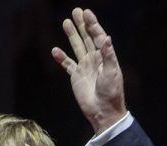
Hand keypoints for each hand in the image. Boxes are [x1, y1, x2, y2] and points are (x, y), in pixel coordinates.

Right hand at [52, 7, 126, 134]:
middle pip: (88, 38)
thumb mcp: (112, 74)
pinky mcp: (77, 77)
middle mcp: (95, 60)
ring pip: (77, 47)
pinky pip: (67, 65)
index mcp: (105, 58)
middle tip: (76, 11)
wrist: (103, 112)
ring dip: (72, 35)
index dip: (93, 25)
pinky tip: (55, 50)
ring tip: (65, 22)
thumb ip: (109, 56)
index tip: (86, 13)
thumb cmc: (111, 93)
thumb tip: (107, 38)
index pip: (99, 37)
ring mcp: (85, 67)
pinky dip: (61, 58)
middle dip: (82, 25)